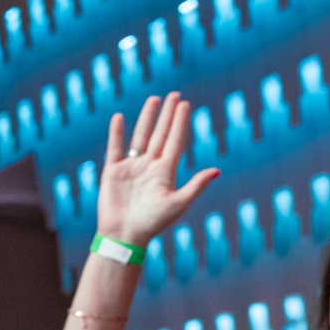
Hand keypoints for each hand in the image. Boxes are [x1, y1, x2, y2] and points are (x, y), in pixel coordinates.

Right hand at [97, 92, 219, 247]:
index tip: (185, 104)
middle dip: (168, 115)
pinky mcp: (113, 171)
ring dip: (147, 118)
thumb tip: (217, 170)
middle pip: (161, 134)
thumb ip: (196, 185)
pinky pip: (115, 147)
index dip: (180, 122)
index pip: (175, 141)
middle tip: (175, 94)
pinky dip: (117, 132)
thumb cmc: (153, 223)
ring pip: (141, 136)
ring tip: (154, 99)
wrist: (125, 235)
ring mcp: (132, 167)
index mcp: (166, 172)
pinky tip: (119, 117)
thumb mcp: (178, 203)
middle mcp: (150, 166)